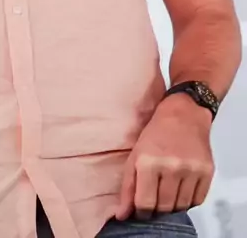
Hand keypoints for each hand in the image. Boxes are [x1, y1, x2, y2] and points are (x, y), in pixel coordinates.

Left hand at [116, 94, 213, 220]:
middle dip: (158, 210)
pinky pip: (197, 200)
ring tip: (168, 192)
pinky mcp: (207, 172)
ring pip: (181, 207)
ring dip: (173, 205)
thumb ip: (128, 187)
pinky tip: (182, 188)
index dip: (142, 213)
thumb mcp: (135, 156)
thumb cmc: (155, 134)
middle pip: (164, 208)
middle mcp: (171, 167)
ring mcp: (191, 170)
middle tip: (156, 201)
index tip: (142, 210)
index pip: (145, 204)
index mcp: (148, 163)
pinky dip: (189, 200)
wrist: (184, 114)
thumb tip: (122, 216)